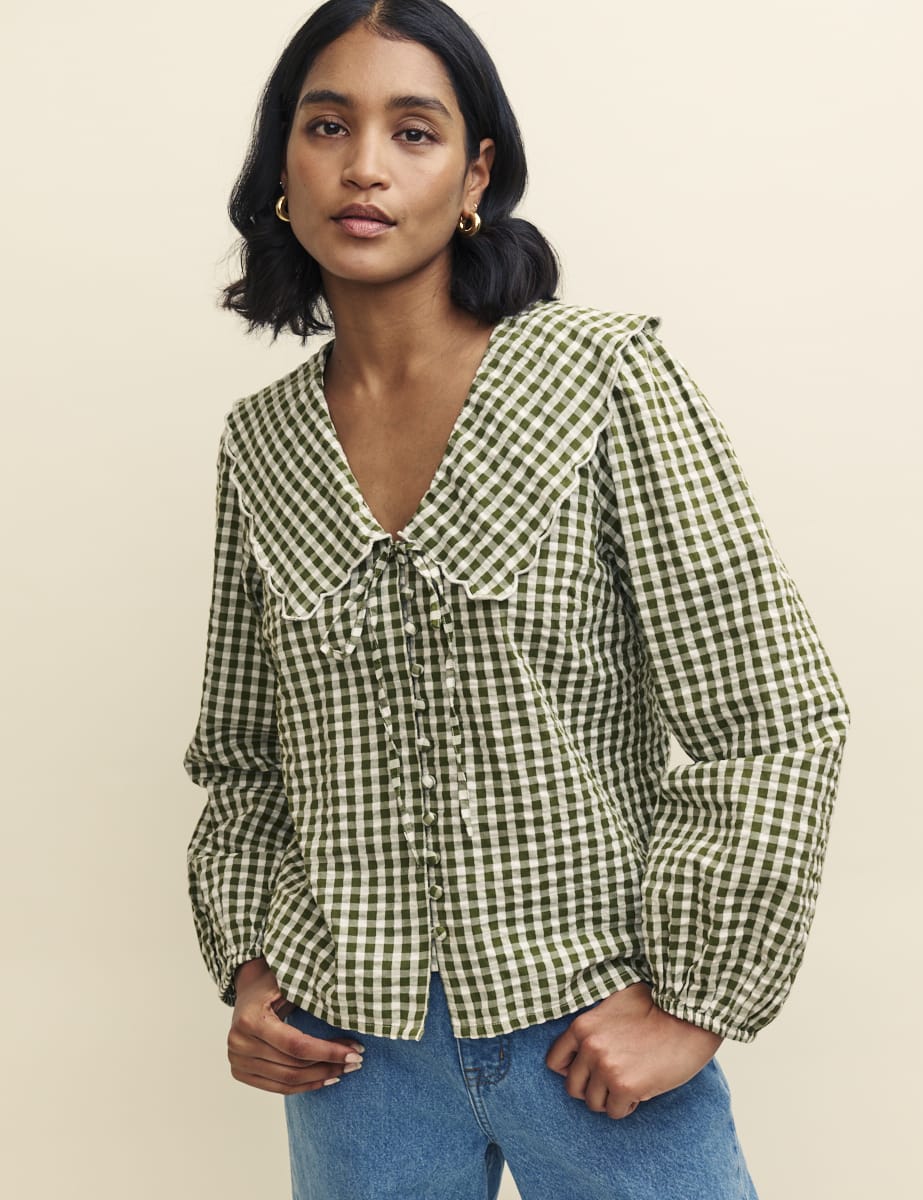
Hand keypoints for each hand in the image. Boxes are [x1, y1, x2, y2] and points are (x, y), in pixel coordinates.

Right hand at [227, 957, 364, 1093]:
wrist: (248, 990)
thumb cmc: (274, 983)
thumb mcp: (291, 981)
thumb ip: (313, 994)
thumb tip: (352, 1008)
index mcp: (251, 1019)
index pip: (296, 1045)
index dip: (328, 1052)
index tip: (356, 1052)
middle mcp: (239, 1043)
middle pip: (293, 1066)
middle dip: (329, 1065)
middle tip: (356, 1061)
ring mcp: (237, 1060)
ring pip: (287, 1080)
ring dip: (319, 1077)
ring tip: (344, 1070)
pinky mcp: (240, 1072)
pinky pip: (277, 1087)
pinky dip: (303, 1086)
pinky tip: (325, 1078)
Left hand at [545, 982, 722, 1119]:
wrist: (688, 1015)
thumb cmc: (657, 1006)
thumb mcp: (614, 1004)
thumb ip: (594, 1024)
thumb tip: (583, 1043)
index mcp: (582, 1026)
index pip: (554, 1061)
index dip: (571, 1070)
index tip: (588, 1071)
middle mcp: (589, 1048)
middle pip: (573, 1087)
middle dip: (592, 1088)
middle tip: (613, 1081)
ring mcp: (606, 1068)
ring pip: (593, 1103)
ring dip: (610, 1098)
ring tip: (630, 1082)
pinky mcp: (625, 1086)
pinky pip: (616, 1112)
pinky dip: (628, 1106)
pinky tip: (642, 1089)